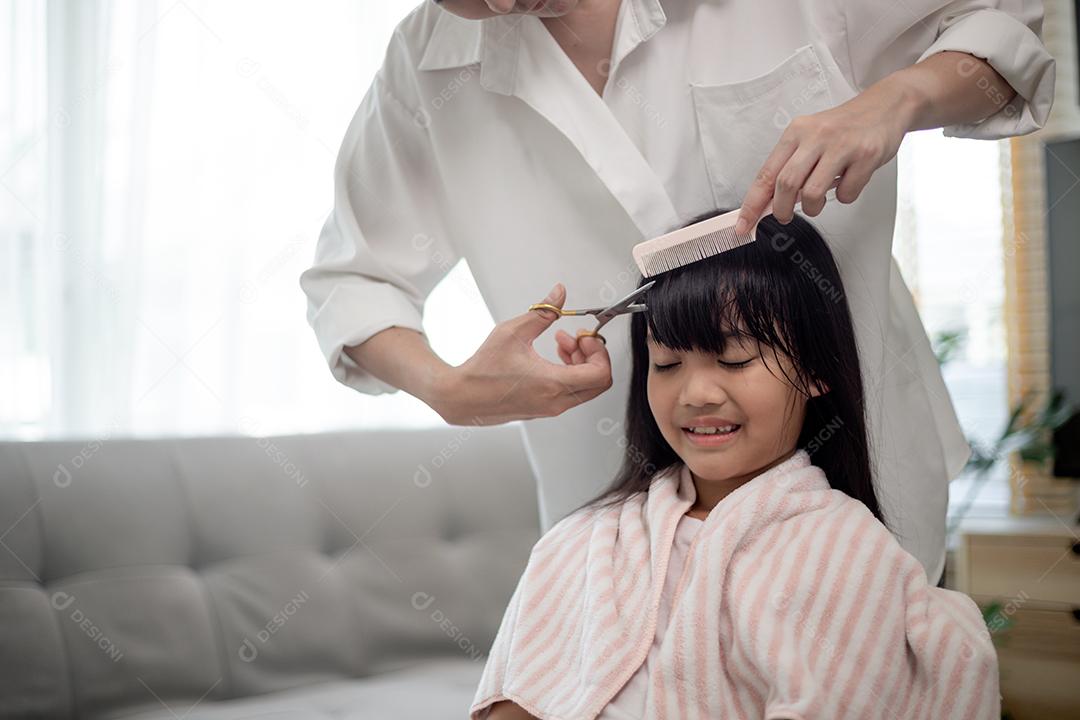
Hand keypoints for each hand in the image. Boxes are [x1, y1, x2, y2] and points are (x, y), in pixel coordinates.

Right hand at [432, 283, 611, 425]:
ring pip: (584, 388)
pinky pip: (569, 393)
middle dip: (591, 356)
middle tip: (574, 339)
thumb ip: (543, 312)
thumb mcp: (514, 332)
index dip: (599, 352)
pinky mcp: (543, 410)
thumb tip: (559, 294)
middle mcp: (555, 401)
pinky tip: (550, 358)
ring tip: (559, 344)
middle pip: (598, 383)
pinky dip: (569, 374)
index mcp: (553, 383)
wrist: (462, 397)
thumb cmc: (482, 370)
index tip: (584, 337)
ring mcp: (550, 409)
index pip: (601, 374)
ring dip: (579, 363)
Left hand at [735, 79, 913, 234]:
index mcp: (796, 132)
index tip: (743, 224)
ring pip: (813, 192)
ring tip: (818, 202)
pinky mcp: (866, 155)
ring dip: (813, 207)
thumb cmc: (844, 127)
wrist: (886, 106)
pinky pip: (846, 193)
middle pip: (786, 184)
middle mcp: (816, 136)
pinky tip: (848, 182)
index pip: (766, 174)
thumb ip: (790, 166)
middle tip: (785, 216)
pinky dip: (845, 196)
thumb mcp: (810, 138)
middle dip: (782, 209)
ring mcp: (842, 145)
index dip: (752, 204)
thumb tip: (768, 203)